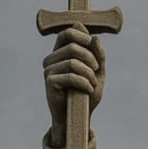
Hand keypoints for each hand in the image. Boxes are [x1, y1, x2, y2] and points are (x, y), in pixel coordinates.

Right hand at [43, 22, 105, 141]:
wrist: (78, 116)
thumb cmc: (87, 93)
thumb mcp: (97, 72)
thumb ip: (98, 55)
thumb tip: (95, 37)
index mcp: (62, 51)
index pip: (69, 32)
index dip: (84, 37)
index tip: (95, 51)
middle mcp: (52, 58)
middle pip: (73, 46)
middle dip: (90, 58)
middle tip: (97, 70)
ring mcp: (49, 69)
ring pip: (72, 61)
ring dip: (89, 73)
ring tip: (93, 84)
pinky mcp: (49, 81)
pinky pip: (70, 76)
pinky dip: (84, 82)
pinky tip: (88, 90)